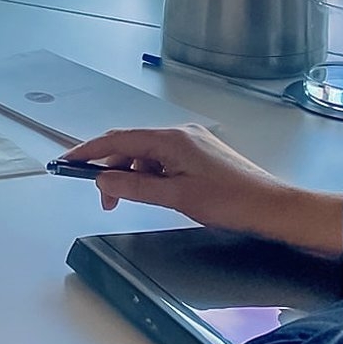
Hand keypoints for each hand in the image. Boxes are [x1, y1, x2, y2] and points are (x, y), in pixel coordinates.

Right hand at [60, 125, 342, 257]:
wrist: (275, 209)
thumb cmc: (232, 202)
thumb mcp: (176, 197)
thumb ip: (134, 186)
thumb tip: (102, 178)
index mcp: (171, 138)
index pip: (117, 139)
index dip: (88, 151)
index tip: (66, 162)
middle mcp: (179, 134)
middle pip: (130, 145)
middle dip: (109, 168)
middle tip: (101, 196)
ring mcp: (191, 144)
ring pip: (146, 155)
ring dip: (130, 175)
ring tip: (125, 199)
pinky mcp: (199, 156)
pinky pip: (162, 161)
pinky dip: (148, 176)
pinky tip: (150, 193)